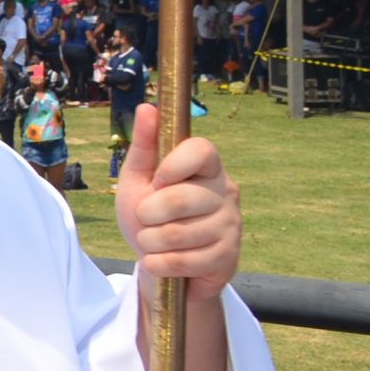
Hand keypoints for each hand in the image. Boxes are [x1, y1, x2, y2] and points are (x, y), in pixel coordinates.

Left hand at [115, 106, 239, 303]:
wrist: (161, 262)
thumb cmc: (149, 215)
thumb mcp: (138, 179)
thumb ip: (144, 146)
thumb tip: (148, 107)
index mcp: (206, 167)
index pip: (202, 150)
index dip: (174, 165)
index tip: (157, 180)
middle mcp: (226, 192)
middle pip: (182, 198)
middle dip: (148, 214)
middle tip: (145, 219)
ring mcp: (231, 225)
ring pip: (179, 233)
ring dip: (150, 241)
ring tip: (151, 241)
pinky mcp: (229, 256)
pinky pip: (184, 260)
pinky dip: (158, 263)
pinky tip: (157, 261)